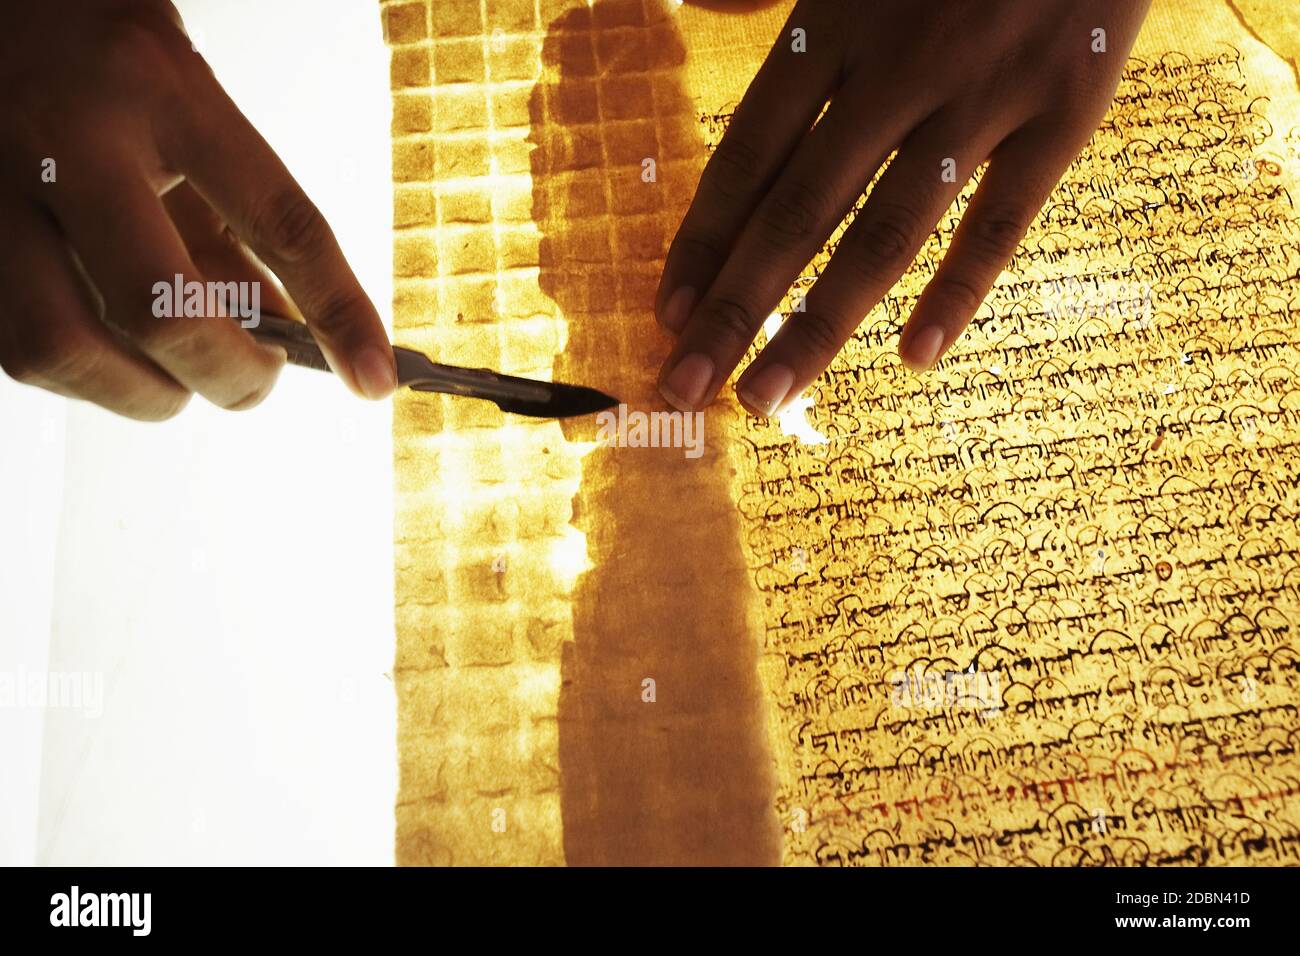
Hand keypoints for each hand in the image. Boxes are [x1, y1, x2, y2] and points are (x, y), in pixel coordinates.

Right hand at [0, 0, 394, 419]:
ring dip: (138, 392)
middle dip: (225, 374)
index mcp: (159, 89)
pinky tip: (108, 348)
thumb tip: (288, 334)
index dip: (340, 314)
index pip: (279, 219)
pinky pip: (10, 342)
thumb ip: (237, 222)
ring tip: (175, 376)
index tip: (375, 379)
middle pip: (157, 307)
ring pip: (59, 345)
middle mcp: (67, 135)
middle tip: (254, 380)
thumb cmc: (101, 53)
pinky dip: (77, 373)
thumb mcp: (191, 108)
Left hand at [656, 0, 1150, 416]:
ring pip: (884, 234)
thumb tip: (701, 9)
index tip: (665, 315)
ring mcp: (983, 96)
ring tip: (768, 397)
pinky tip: (915, 357)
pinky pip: (1004, 220)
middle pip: (795, 213)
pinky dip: (959, 291)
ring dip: (817, 325)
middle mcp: (897, 70)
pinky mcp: (1065, 112)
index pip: (747, 157)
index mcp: (835, 22)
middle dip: (733, 309)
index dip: (702, 243)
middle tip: (684, 386)